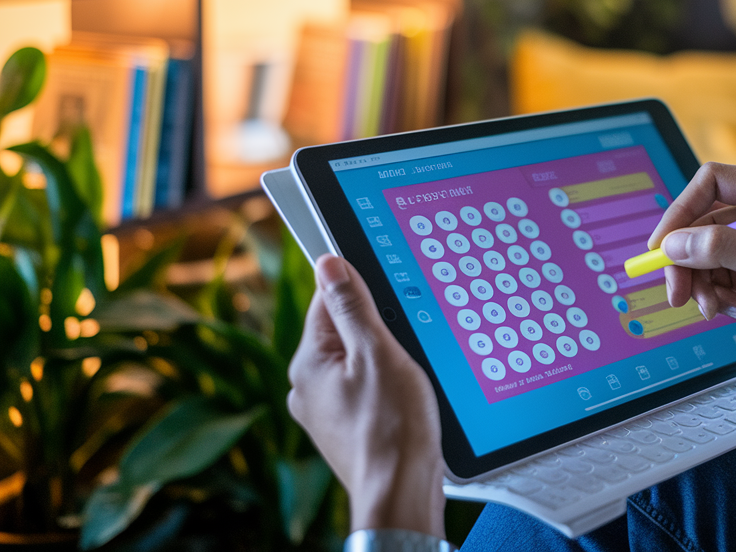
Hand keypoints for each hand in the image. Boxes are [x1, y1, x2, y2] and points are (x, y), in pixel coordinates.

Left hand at [287, 255, 446, 537]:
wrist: (401, 494)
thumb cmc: (392, 428)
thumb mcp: (378, 352)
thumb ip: (352, 306)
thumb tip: (328, 264)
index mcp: (307, 363)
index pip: (326, 300)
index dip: (360, 288)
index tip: (386, 288)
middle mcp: (306, 389)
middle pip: (342, 333)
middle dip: (375, 330)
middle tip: (405, 341)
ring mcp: (323, 414)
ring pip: (355, 365)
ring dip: (382, 362)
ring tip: (407, 377)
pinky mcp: (344, 432)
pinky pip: (362, 393)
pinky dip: (383, 390)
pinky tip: (405, 400)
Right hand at [649, 163, 735, 364]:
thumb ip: (721, 249)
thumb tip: (673, 244)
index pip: (710, 182)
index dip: (681, 211)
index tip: (663, 247)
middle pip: (699, 225)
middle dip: (688, 263)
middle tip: (679, 295)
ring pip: (703, 254)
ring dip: (704, 286)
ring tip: (720, 310)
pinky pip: (715, 276)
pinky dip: (718, 297)